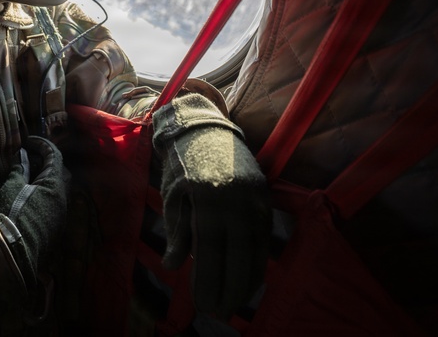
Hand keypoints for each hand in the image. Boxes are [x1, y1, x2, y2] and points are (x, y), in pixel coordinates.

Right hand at [0, 136, 70, 286]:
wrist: (13, 250)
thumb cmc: (12, 213)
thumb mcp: (12, 186)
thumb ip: (20, 169)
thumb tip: (22, 156)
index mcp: (55, 184)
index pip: (54, 156)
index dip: (42, 145)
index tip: (28, 142)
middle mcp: (64, 197)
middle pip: (62, 172)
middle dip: (49, 163)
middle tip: (31, 160)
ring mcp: (62, 214)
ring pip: (60, 190)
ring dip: (48, 181)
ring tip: (29, 179)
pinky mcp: (57, 227)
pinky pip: (56, 205)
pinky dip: (47, 196)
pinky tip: (32, 198)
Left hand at [152, 87, 270, 318]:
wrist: (206, 126)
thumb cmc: (182, 162)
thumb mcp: (172, 194)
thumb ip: (177, 231)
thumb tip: (176, 265)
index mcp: (207, 197)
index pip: (211, 248)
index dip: (209, 279)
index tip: (204, 303)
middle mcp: (234, 198)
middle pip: (237, 253)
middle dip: (230, 287)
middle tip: (220, 311)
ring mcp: (253, 196)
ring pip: (255, 246)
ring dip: (248, 278)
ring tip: (236, 302)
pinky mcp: (264, 196)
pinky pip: (264, 234)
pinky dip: (259, 259)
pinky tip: (252, 278)